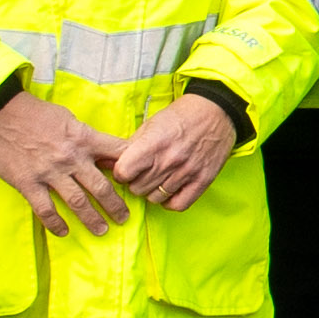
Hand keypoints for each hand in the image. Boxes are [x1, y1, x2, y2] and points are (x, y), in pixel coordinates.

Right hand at [0, 91, 134, 236]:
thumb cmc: (35, 113)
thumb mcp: (68, 119)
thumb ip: (87, 138)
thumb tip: (105, 155)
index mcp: (84, 138)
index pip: (117, 154)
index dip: (132, 168)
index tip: (139, 181)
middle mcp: (71, 158)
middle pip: (101, 186)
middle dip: (115, 205)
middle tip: (124, 218)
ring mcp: (49, 172)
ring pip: (77, 201)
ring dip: (92, 218)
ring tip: (102, 230)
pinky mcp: (28, 183)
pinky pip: (46, 209)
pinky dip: (55, 223)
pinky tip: (63, 231)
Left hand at [102, 93, 239, 212]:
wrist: (216, 112)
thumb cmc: (180, 117)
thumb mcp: (150, 125)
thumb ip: (127, 146)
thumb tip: (102, 161)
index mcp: (154, 144)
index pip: (123, 173)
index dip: (120, 172)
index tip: (126, 168)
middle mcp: (170, 160)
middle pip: (137, 188)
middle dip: (135, 182)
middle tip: (143, 172)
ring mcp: (187, 172)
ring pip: (154, 198)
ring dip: (152, 190)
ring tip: (157, 178)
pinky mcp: (202, 180)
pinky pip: (177, 205)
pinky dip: (170, 201)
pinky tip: (169, 190)